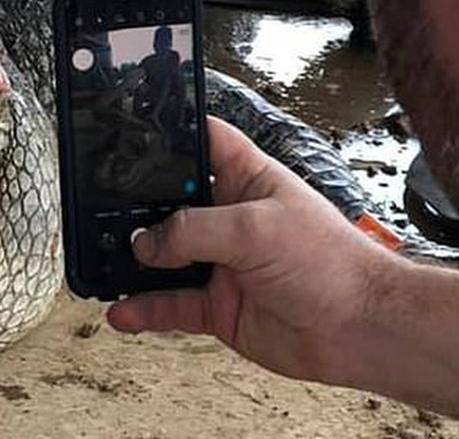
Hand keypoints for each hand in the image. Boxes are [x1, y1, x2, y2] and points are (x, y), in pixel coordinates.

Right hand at [107, 117, 387, 387]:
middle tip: (98, 203)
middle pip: (171, 201)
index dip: (169, 133)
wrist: (361, 329)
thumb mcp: (254, 229)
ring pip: (165, 256)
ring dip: (134, 258)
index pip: (201, 141)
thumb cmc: (330, 262)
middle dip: (136, 202)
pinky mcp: (219, 306)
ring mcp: (222, 262)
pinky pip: (171, 305)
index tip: (129, 130)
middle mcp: (229, 216)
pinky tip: (121, 311)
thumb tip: (145, 242)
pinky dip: (144, 308)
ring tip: (100, 255)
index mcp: (245, 178)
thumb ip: (192, 230)